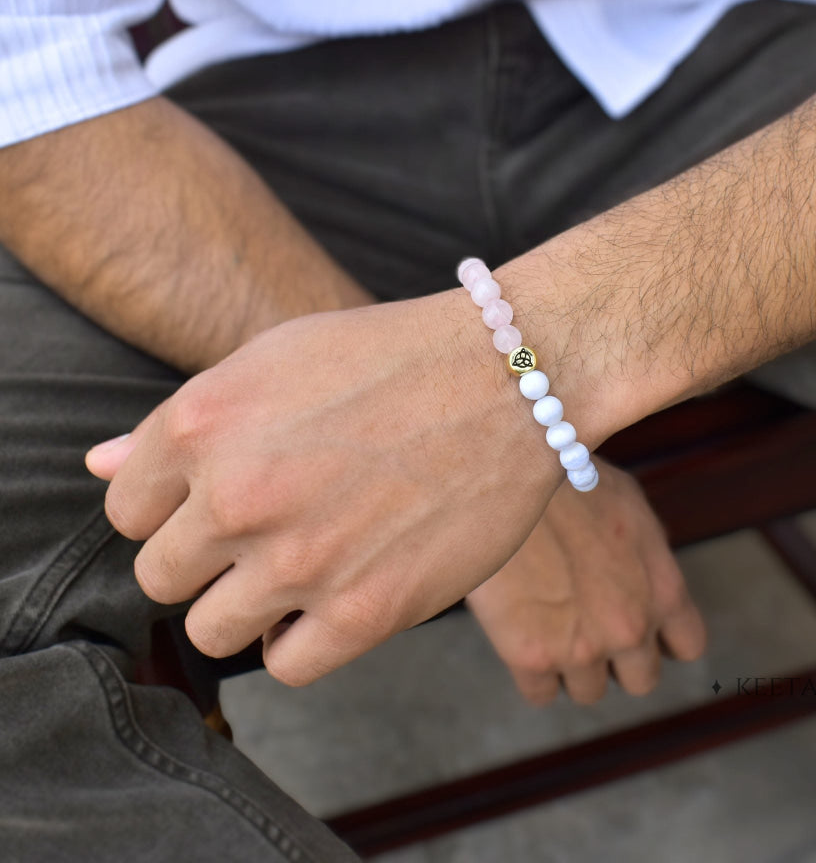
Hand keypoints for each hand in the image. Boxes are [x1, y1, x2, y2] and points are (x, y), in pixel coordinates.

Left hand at [86, 293, 565, 685]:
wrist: (507, 379)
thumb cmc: (392, 358)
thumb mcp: (275, 359)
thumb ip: (184, 420)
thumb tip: (99, 466)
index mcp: (203, 425)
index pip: (126, 511)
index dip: (173, 508)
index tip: (220, 501)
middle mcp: (238, 496)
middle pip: (161, 577)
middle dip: (206, 559)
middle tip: (266, 534)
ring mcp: (299, 560)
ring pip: (212, 631)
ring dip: (248, 606)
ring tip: (302, 567)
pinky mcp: (364, 611)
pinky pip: (285, 665)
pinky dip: (301, 639)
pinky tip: (335, 595)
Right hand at [465, 459, 705, 705]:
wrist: (509, 482)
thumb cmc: (568, 479)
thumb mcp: (629, 505)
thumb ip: (648, 549)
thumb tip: (649, 572)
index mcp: (663, 590)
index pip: (687, 646)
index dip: (663, 640)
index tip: (641, 629)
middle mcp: (630, 628)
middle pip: (641, 680)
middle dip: (618, 659)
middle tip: (589, 627)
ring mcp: (581, 648)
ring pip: (589, 691)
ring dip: (573, 666)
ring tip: (550, 626)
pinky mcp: (531, 657)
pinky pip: (541, 693)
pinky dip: (533, 672)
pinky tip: (522, 636)